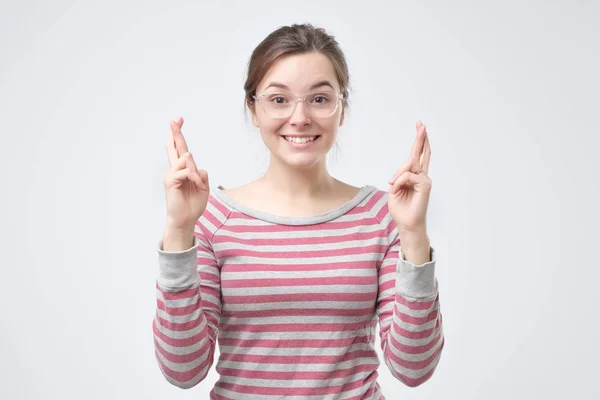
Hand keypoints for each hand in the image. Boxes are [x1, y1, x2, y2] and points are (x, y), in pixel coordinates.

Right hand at [163, 117, 209, 232]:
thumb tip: (193, 164)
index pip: (180, 150)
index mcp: (183, 171)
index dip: (178, 136)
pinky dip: (195, 179)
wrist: (185, 220)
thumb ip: (200, 173)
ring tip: (197, 186)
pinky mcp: (170, 180)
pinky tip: (196, 187)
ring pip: (187, 160)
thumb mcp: (203, 187)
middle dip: (176, 133)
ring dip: (197, 174)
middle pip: (175, 148)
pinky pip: (188, 171)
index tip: (178, 121)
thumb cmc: (193, 204)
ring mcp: (171, 174)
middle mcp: (175, 170)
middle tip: (175, 119)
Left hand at [387, 121, 431, 235]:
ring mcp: (425, 180)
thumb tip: (403, 170)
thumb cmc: (401, 208)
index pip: (417, 155)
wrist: (407, 224)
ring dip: (398, 174)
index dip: (419, 141)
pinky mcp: (425, 185)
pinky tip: (396, 189)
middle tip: (421, 124)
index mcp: (414, 176)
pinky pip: (408, 175)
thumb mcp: (394, 189)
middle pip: (422, 153)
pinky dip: (399, 181)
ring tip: (393, 186)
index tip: (420, 127)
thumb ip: (399, 176)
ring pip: (411, 164)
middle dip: (421, 138)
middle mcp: (421, 176)